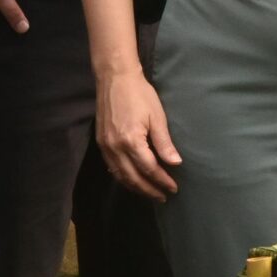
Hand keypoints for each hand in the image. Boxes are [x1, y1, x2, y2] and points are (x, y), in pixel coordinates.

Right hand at [96, 66, 181, 199]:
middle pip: (133, 177)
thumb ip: (164, 143)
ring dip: (135, 187)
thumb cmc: (140, 94)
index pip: (149, 169)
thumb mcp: (157, 116)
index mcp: (131, 141)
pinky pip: (112, 167)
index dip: (162, 180)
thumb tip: (175, 163)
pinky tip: (132, 180)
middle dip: (149, 190)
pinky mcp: (100, 143)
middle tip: (163, 197)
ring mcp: (105, 147)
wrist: (115, 79)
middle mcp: (115, 148)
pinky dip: (123, 177)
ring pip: (120, 175)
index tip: (173, 188)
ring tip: (150, 193)